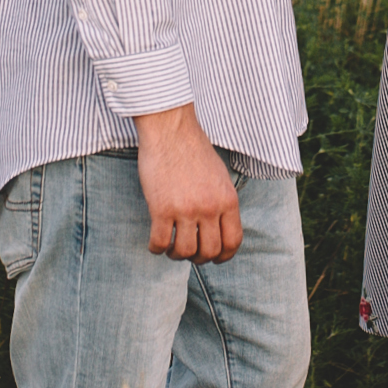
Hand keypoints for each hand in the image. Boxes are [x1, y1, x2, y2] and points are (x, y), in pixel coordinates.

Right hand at [135, 104, 242, 260]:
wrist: (170, 130)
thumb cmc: (192, 149)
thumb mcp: (220, 176)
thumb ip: (221, 202)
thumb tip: (219, 226)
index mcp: (227, 200)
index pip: (233, 241)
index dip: (223, 256)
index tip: (213, 257)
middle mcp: (210, 208)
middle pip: (209, 251)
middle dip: (198, 258)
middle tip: (188, 251)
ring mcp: (186, 210)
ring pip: (184, 252)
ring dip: (176, 255)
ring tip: (170, 248)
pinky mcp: (161, 209)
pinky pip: (160, 242)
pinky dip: (157, 249)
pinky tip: (155, 243)